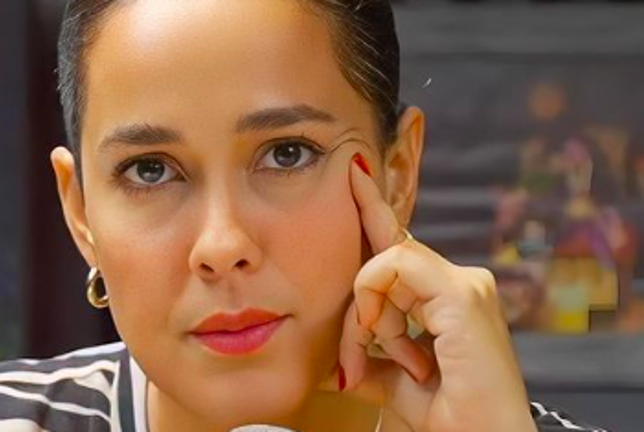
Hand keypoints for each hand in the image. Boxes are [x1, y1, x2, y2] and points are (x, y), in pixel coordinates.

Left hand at [336, 157, 536, 431]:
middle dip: (358, 305)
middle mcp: (459, 283)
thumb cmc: (452, 419)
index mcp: (446, 299)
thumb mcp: (397, 384)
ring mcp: (464, 284)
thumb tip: (335, 363)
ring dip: (363, 317)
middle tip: (353, 352)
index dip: (374, 212)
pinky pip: (395, 268)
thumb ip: (370, 361)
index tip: (354, 175)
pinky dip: (373, 300)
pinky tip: (376, 333)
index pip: (400, 248)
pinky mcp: (462, 294)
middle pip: (384, 260)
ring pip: (385, 265)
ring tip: (366, 361)